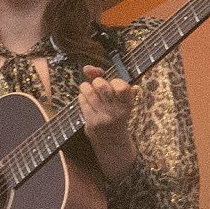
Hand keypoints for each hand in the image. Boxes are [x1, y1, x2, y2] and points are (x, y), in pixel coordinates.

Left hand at [77, 64, 137, 180]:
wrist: (112, 140)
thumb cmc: (114, 111)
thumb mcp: (117, 96)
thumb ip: (103, 77)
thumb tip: (86, 68)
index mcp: (127, 103)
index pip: (121, 87)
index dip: (114, 81)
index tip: (114, 85)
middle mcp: (117, 110)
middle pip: (101, 85)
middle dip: (97, 81)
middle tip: (99, 87)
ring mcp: (104, 117)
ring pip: (88, 90)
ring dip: (86, 87)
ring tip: (90, 91)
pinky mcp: (92, 122)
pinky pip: (82, 100)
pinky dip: (82, 97)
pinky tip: (87, 101)